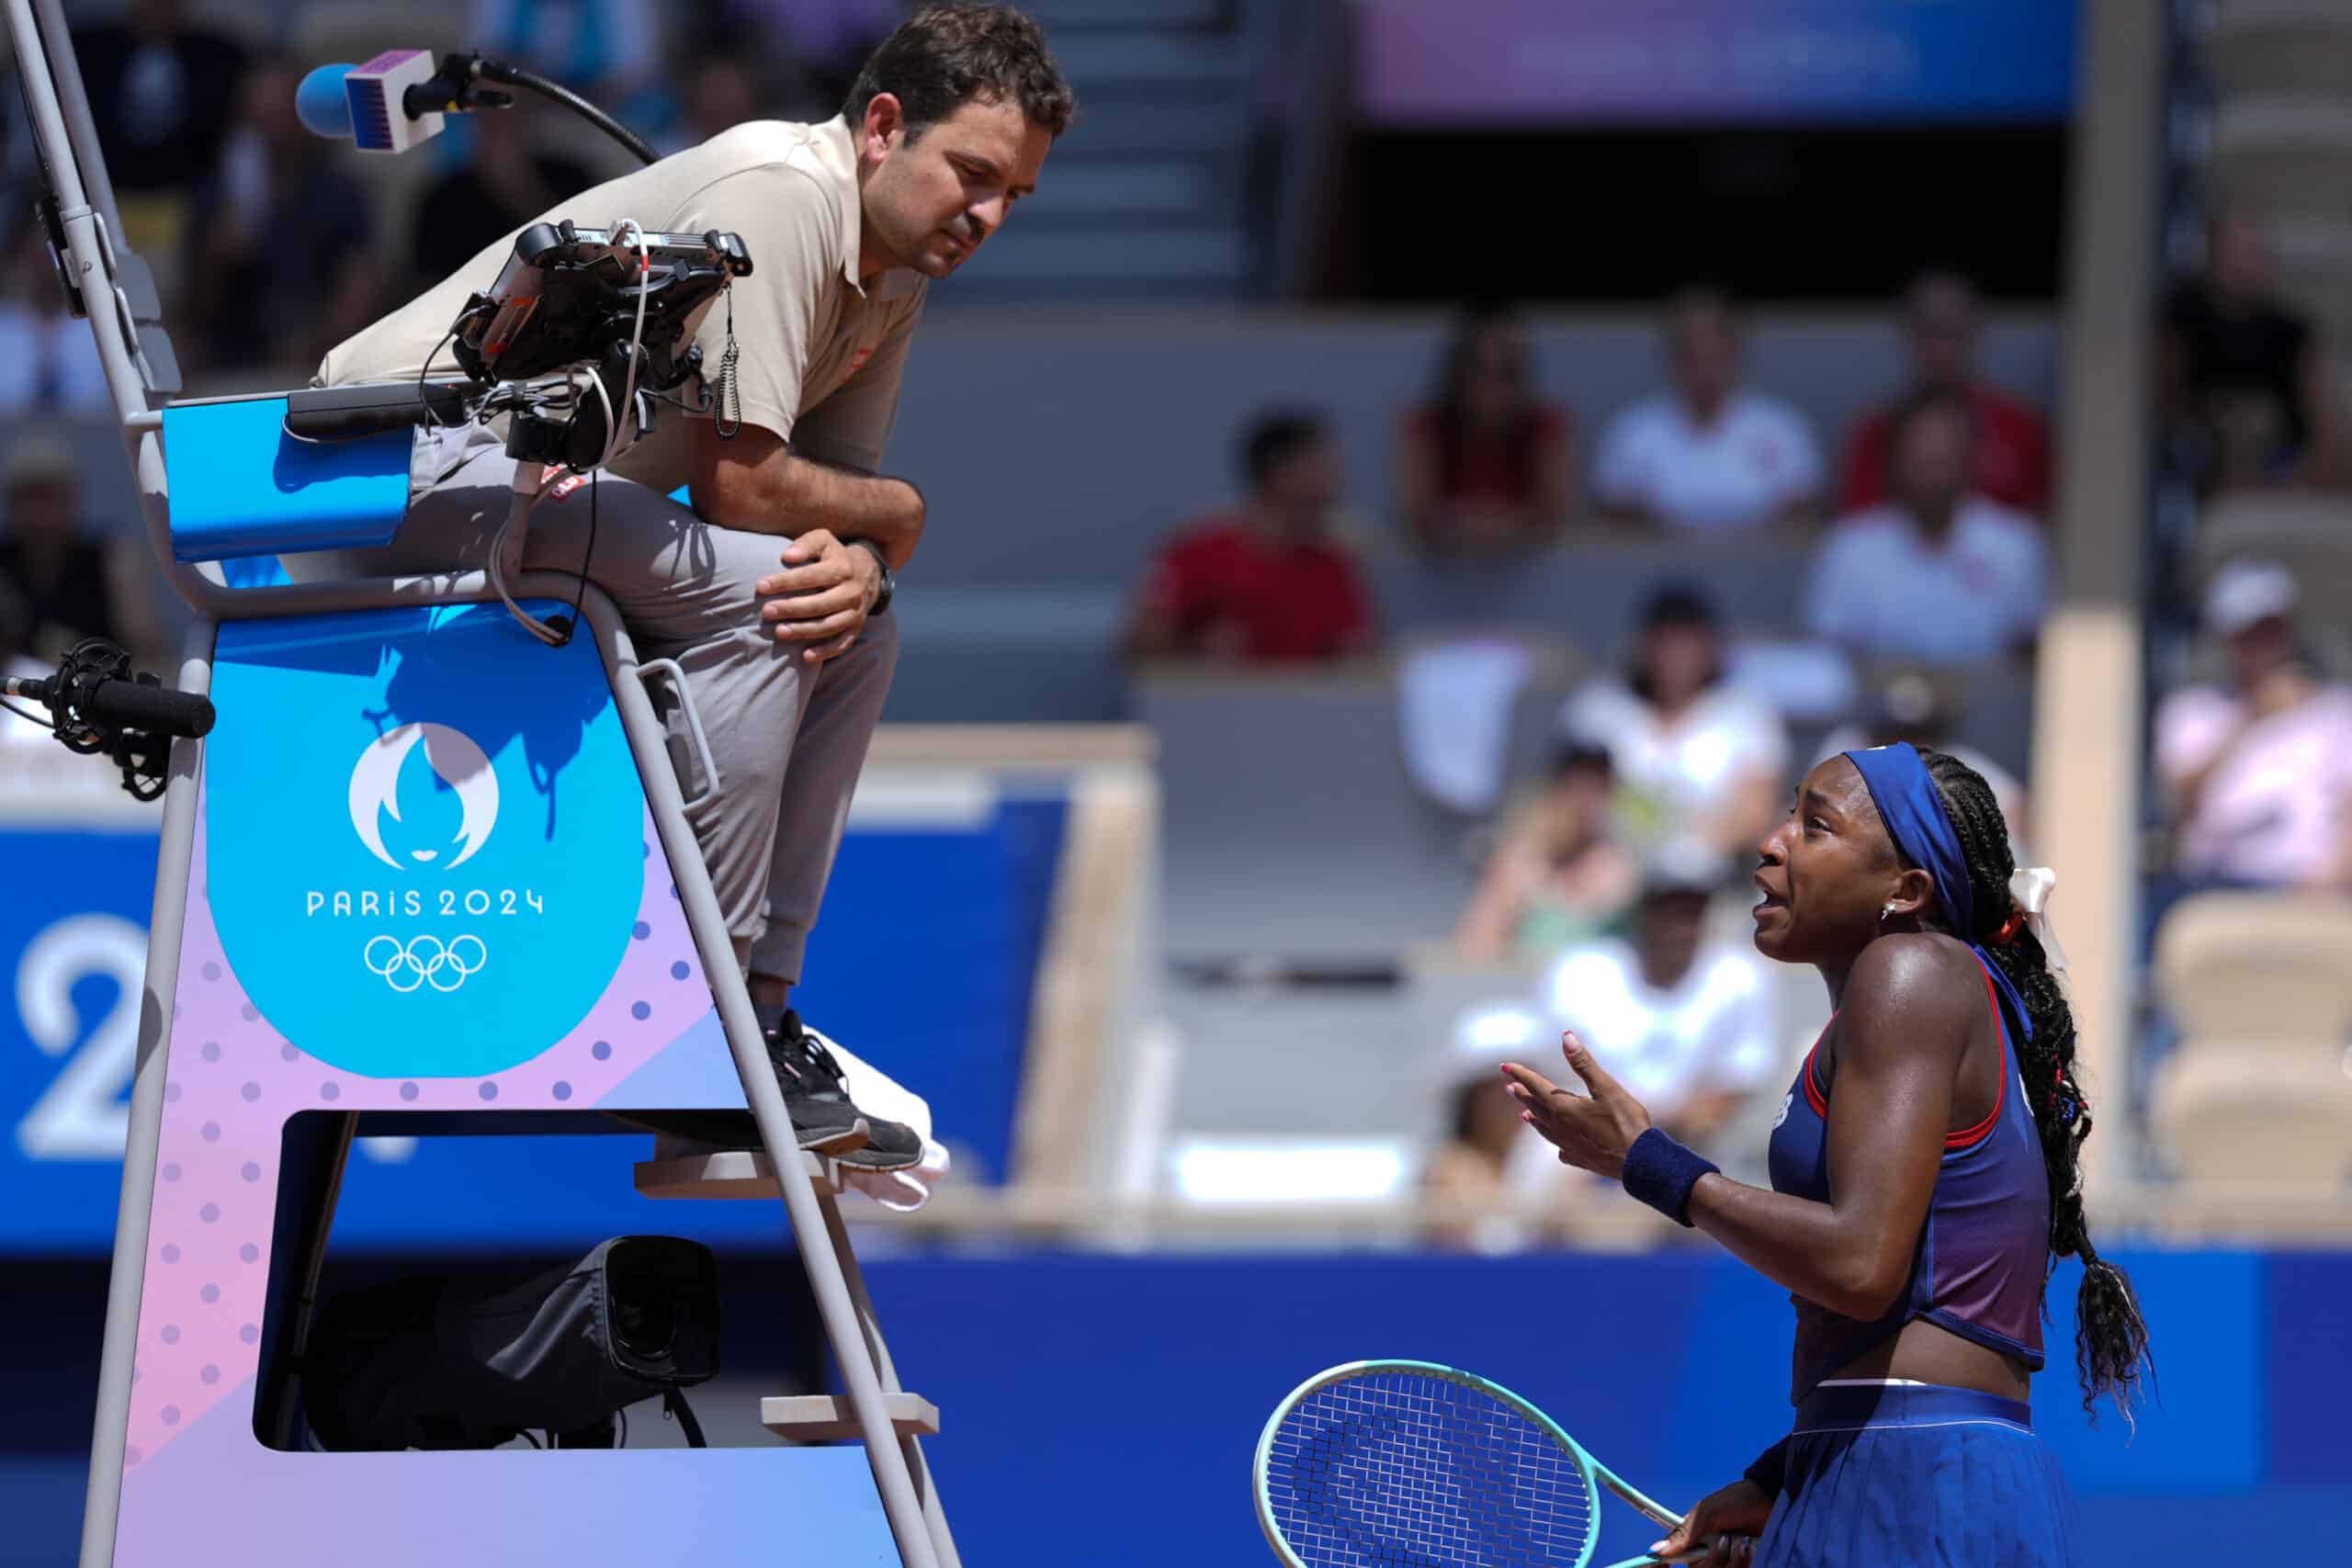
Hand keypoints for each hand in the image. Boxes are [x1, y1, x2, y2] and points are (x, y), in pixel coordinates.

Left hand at [756, 529, 879, 664]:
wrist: (867, 573)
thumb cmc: (833, 556)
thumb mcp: (823, 540)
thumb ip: (806, 544)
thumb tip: (787, 556)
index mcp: (842, 568)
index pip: (811, 576)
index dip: (785, 581)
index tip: (761, 586)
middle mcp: (852, 592)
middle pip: (819, 603)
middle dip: (791, 608)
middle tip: (766, 611)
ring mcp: (855, 613)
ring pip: (829, 626)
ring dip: (803, 631)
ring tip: (779, 632)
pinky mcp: (855, 629)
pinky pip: (842, 644)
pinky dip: (825, 652)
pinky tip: (805, 656)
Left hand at [1500, 1031, 1652, 1179]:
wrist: (1640, 1163)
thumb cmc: (1626, 1122)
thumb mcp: (1606, 1088)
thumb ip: (1584, 1063)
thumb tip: (1566, 1037)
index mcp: (1563, 1108)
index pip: (1535, 1086)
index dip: (1520, 1074)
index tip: (1504, 1066)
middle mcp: (1560, 1128)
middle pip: (1535, 1107)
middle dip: (1523, 1095)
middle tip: (1510, 1087)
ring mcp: (1568, 1146)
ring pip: (1544, 1129)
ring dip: (1533, 1118)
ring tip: (1524, 1115)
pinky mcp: (1580, 1159)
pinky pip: (1561, 1149)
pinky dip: (1555, 1142)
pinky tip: (1559, 1146)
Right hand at [1647, 1478, 1771, 1565]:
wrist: (1771, 1501)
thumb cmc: (1736, 1501)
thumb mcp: (1707, 1513)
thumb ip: (1684, 1533)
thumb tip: (1656, 1550)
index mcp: (1692, 1538)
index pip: (1673, 1557)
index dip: (1668, 1563)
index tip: (1668, 1564)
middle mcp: (1707, 1553)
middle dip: (1714, 1558)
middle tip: (1724, 1539)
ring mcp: (1726, 1562)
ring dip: (1734, 1559)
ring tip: (1744, 1542)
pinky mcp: (1744, 1566)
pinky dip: (1746, 1562)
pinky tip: (1752, 1549)